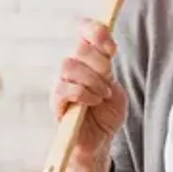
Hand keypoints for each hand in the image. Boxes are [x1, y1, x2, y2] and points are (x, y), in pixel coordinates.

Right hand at [50, 18, 126, 164]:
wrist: (101, 140)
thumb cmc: (107, 114)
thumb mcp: (116, 88)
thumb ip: (109, 68)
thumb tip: (107, 48)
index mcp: (88, 59)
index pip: (85, 31)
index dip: (96, 31)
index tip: (112, 48)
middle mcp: (72, 67)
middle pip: (80, 48)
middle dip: (100, 65)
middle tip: (109, 83)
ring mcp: (61, 83)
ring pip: (70, 66)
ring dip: (92, 81)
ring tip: (102, 96)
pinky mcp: (56, 101)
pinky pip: (64, 88)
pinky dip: (84, 94)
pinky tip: (93, 102)